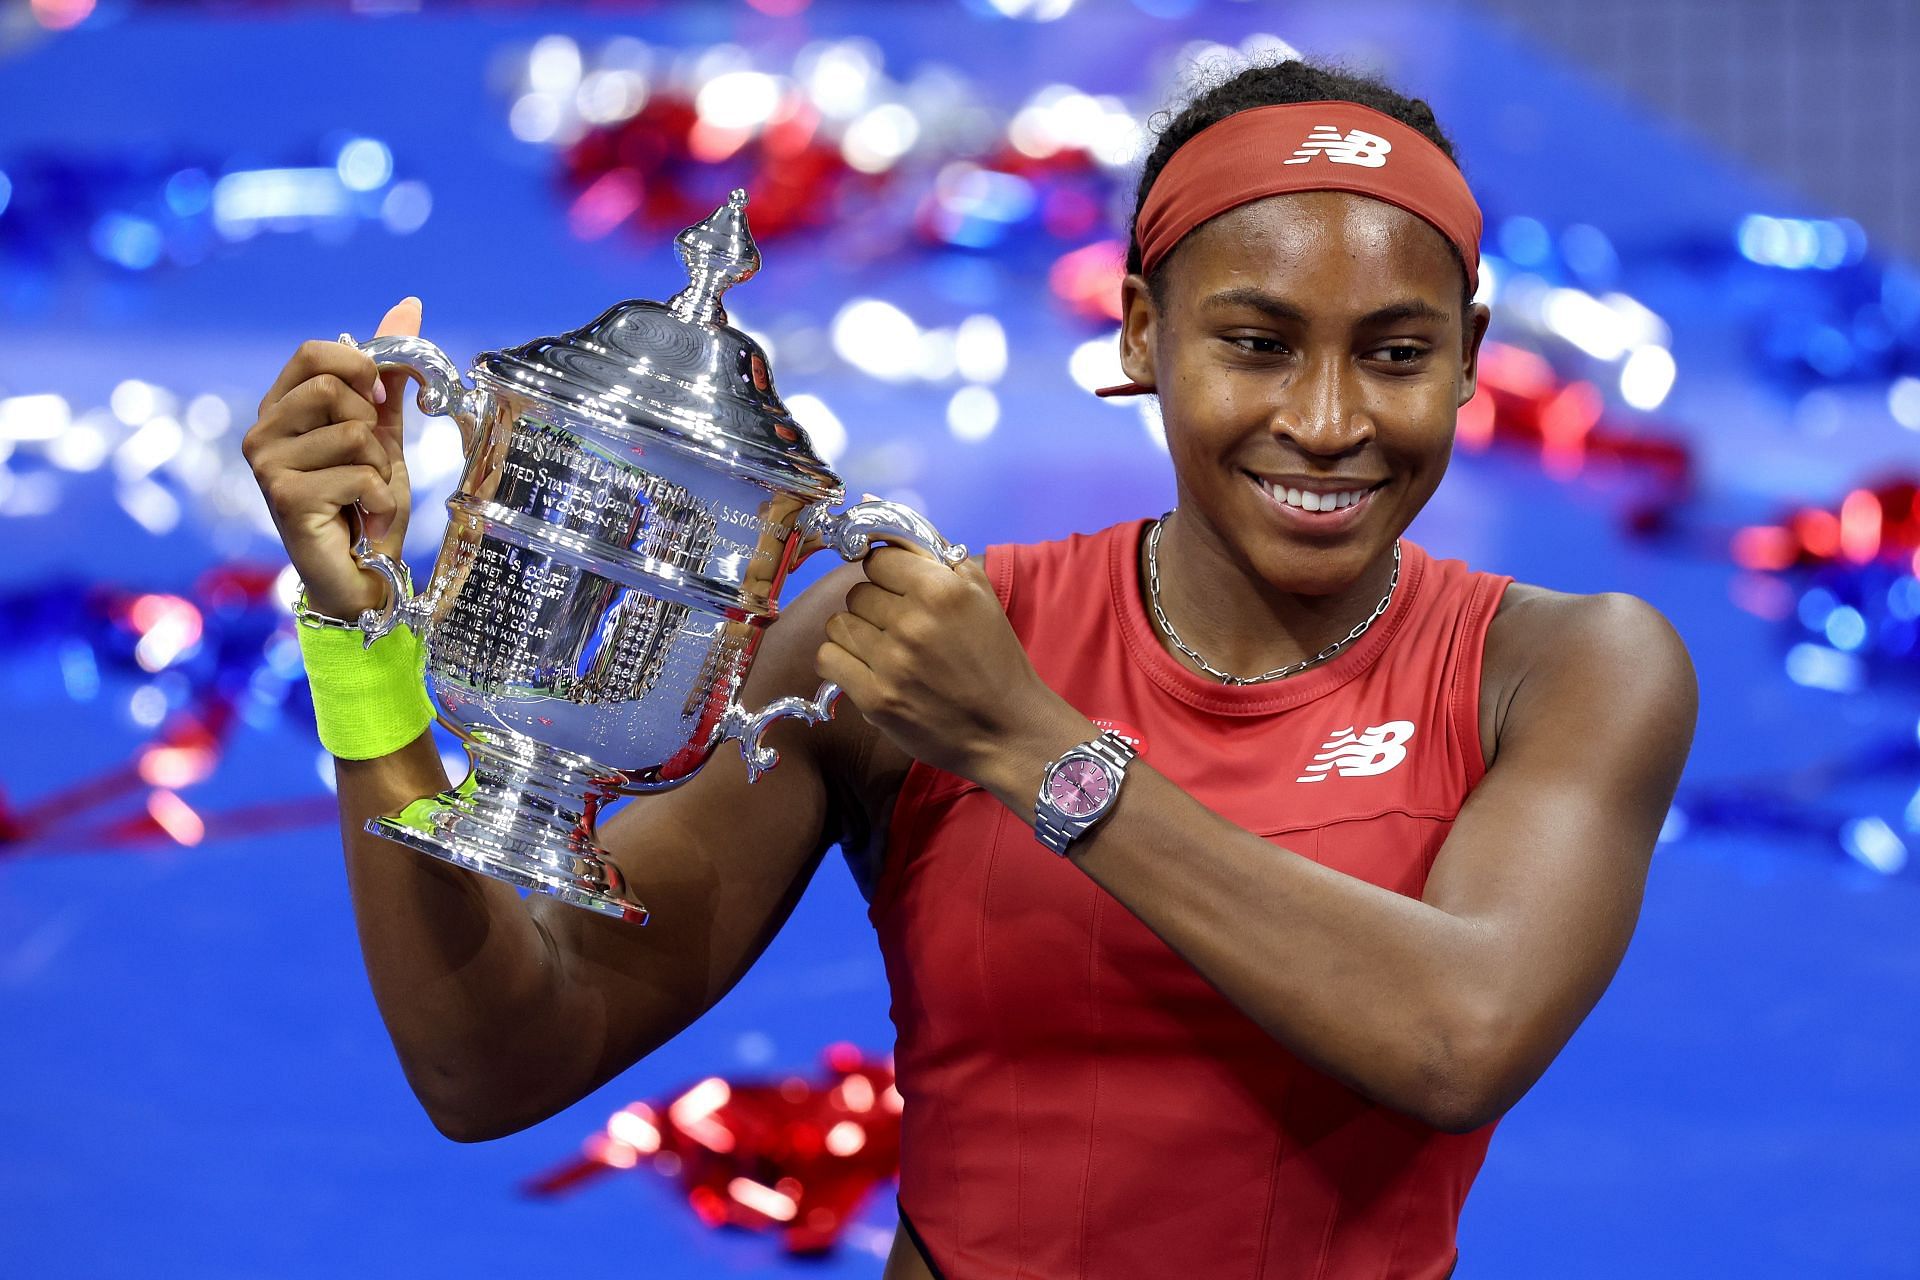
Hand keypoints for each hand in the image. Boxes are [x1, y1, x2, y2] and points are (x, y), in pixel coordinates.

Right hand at [241, 298, 421, 619]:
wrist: (363, 574)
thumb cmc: (365, 504)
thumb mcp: (383, 432)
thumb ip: (389, 375)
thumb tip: (408, 305)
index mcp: (280, 409)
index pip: (314, 352)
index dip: (360, 369)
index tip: (378, 403)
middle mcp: (261, 432)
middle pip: (334, 387)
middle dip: (373, 428)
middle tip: (369, 466)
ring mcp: (267, 465)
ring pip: (354, 432)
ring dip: (381, 468)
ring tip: (367, 496)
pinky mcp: (285, 497)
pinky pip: (360, 473)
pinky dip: (381, 499)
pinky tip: (367, 520)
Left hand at [816, 545, 1089, 794]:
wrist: (1006, 728)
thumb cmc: (995, 658)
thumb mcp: (980, 594)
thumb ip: (936, 556)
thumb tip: (885, 529)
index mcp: (940, 589)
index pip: (878, 560)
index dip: (888, 575)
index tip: (899, 591)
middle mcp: (912, 622)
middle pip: (856, 593)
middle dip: (875, 606)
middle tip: (900, 628)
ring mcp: (891, 663)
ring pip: (837, 624)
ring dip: (856, 634)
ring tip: (883, 649)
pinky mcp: (875, 698)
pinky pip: (828, 658)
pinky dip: (841, 662)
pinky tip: (865, 668)